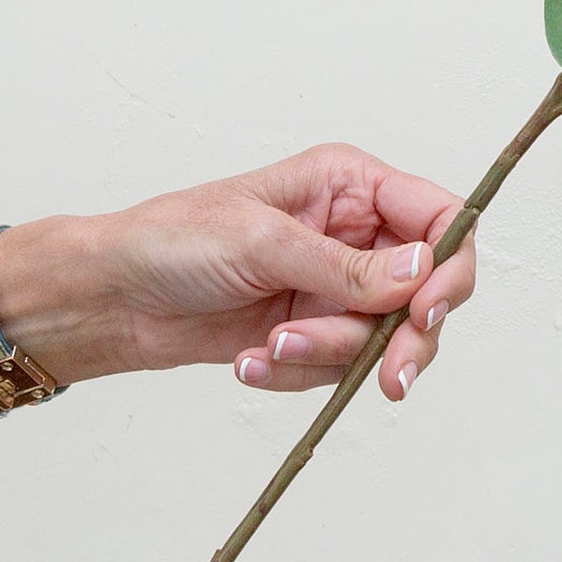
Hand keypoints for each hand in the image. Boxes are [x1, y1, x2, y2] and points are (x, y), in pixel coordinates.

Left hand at [0, 145, 474, 406]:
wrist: (112, 299)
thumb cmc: (172, 242)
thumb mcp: (263, 243)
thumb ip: (348, 266)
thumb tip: (421, 273)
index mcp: (350, 186)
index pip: (440, 218)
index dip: (449, 267)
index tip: (426, 312)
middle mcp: (355, 233)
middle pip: (429, 290)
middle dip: (403, 336)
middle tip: (389, 375)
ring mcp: (337, 286)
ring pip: (386, 337)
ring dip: (332, 354)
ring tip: (273, 348)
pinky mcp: (315, 330)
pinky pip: (340, 367)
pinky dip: (299, 372)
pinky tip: (251, 359)